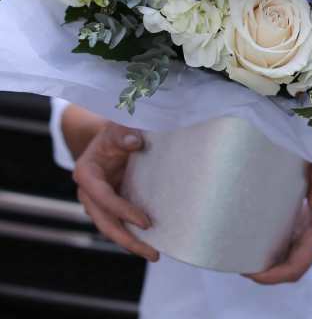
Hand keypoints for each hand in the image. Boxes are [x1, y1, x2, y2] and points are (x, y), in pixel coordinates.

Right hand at [73, 121, 159, 261]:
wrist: (112, 136)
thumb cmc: (115, 132)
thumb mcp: (117, 128)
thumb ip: (123, 134)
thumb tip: (136, 141)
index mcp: (87, 173)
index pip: (104, 198)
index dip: (123, 211)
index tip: (146, 222)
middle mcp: (89, 192)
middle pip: (105, 223)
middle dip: (127, 240)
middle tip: (152, 253)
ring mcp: (99, 202)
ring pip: (112, 228)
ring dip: (132, 242)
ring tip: (155, 253)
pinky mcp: (111, 205)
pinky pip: (121, 223)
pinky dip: (135, 233)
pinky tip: (153, 242)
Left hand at [245, 165, 311, 284]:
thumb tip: (300, 151)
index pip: (295, 266)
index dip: (273, 275)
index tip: (251, 272)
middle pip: (287, 273)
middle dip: (263, 275)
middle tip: (237, 264)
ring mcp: (307, 245)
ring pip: (286, 267)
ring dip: (265, 269)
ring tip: (239, 258)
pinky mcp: (303, 239)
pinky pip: (286, 256)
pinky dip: (270, 259)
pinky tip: (252, 249)